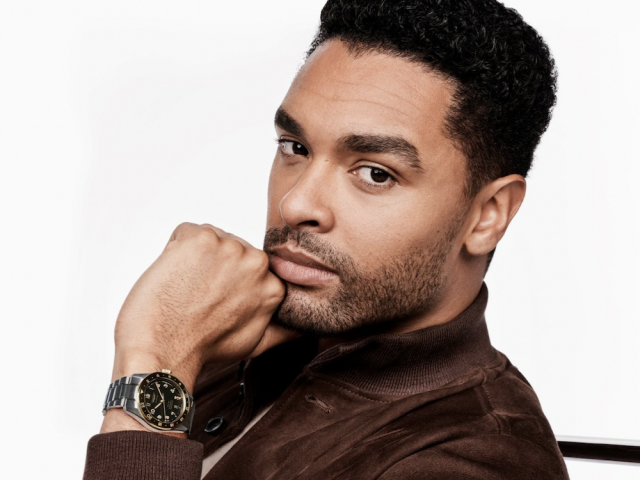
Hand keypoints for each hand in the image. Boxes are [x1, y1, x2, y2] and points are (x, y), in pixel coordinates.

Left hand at [109, 222, 301, 391]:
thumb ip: (284, 331)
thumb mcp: (255, 343)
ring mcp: (229, 247)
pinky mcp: (200, 238)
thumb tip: (305, 330)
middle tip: (200, 295)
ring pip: (210, 239)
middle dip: (215, 266)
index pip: (250, 267)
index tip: (217, 299)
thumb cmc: (203, 347)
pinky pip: (185, 232)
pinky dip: (175, 249)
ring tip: (187, 287)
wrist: (163, 348)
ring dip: (195, 258)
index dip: (229, 281)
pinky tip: (175, 275)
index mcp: (272, 285)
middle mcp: (256, 263)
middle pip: (233, 249)